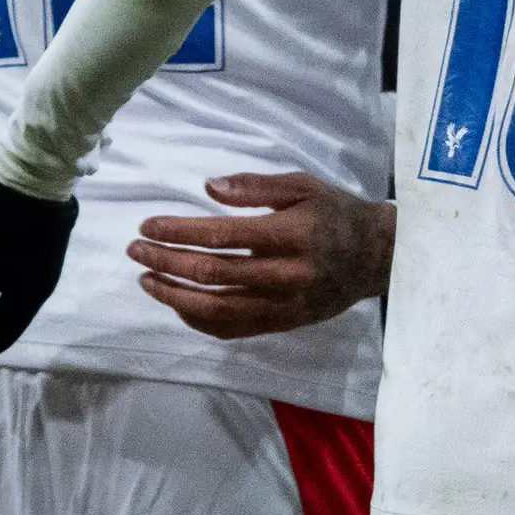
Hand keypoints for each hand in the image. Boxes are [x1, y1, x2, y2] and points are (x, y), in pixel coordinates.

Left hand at [129, 172, 397, 340]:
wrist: (378, 258)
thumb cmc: (336, 214)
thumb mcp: (303, 186)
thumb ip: (256, 187)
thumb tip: (208, 187)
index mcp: (292, 234)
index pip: (223, 236)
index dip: (179, 231)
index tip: (148, 226)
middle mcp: (288, 274)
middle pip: (213, 273)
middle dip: (166, 262)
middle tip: (136, 251)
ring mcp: (285, 305)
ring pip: (218, 308)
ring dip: (174, 295)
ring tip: (146, 280)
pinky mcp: (284, 324)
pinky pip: (233, 329)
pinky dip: (199, 319)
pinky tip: (178, 303)